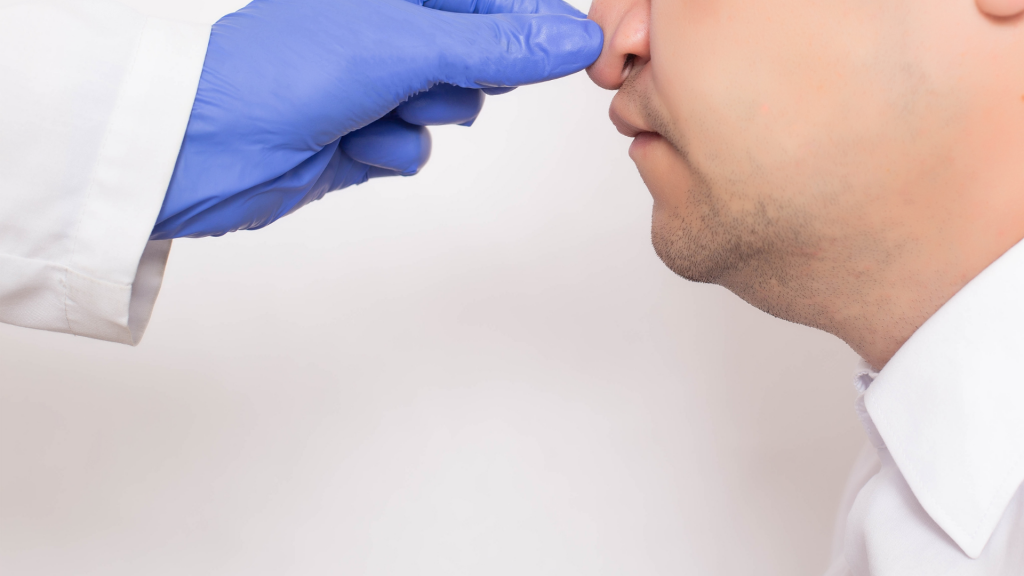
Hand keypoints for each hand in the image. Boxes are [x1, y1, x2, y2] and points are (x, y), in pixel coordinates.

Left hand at [152, 0, 602, 238]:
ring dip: (417, 117)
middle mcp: (385, 25)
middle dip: (457, 75)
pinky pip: (415, 146)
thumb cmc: (283, 73)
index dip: (532, 21)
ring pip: (451, 104)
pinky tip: (346, 144)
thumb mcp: (405, 46)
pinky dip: (388, 151)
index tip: (577, 46)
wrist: (207, 151)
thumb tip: (572, 38)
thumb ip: (495, 45)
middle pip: (478, 52)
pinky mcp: (365, 130)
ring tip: (368, 111)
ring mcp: (375, 80)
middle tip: (423, 78)